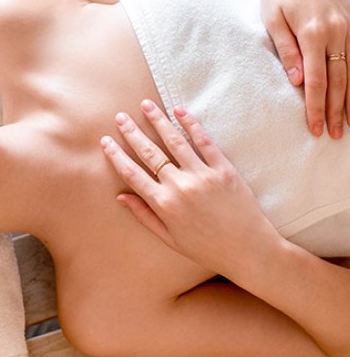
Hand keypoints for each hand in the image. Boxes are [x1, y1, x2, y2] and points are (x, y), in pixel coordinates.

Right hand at [101, 100, 280, 275]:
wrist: (249, 251)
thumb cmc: (207, 248)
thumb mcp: (170, 239)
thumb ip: (144, 215)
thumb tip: (120, 196)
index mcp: (164, 204)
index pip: (133, 174)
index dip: (117, 155)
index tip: (106, 141)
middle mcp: (180, 187)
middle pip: (150, 153)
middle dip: (132, 132)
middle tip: (120, 116)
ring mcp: (203, 176)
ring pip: (175, 141)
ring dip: (158, 121)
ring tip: (146, 104)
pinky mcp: (224, 169)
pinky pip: (205, 142)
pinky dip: (191, 124)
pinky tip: (179, 110)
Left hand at [261, 0, 349, 138]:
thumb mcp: (272, 19)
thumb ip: (286, 50)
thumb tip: (297, 81)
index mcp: (313, 33)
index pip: (317, 80)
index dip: (316, 106)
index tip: (316, 127)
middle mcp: (337, 31)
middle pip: (339, 80)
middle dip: (336, 110)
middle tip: (335, 135)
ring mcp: (349, 25)